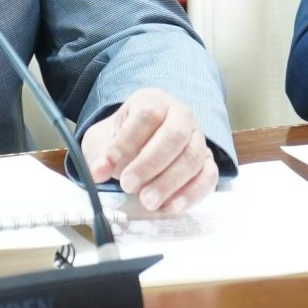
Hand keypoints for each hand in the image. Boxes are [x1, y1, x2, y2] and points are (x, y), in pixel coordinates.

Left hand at [81, 88, 218, 214]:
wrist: (138, 147)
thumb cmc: (123, 141)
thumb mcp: (105, 141)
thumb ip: (101, 156)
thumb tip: (98, 171)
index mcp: (154, 101)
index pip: (147, 115)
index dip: (128, 140)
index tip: (109, 163)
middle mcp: (181, 115)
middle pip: (174, 135)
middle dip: (150, 163)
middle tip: (128, 185)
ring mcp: (198, 138)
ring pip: (193, 157)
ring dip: (170, 182)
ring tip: (147, 201)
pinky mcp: (207, 162)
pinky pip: (209, 176)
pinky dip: (193, 193)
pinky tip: (173, 206)